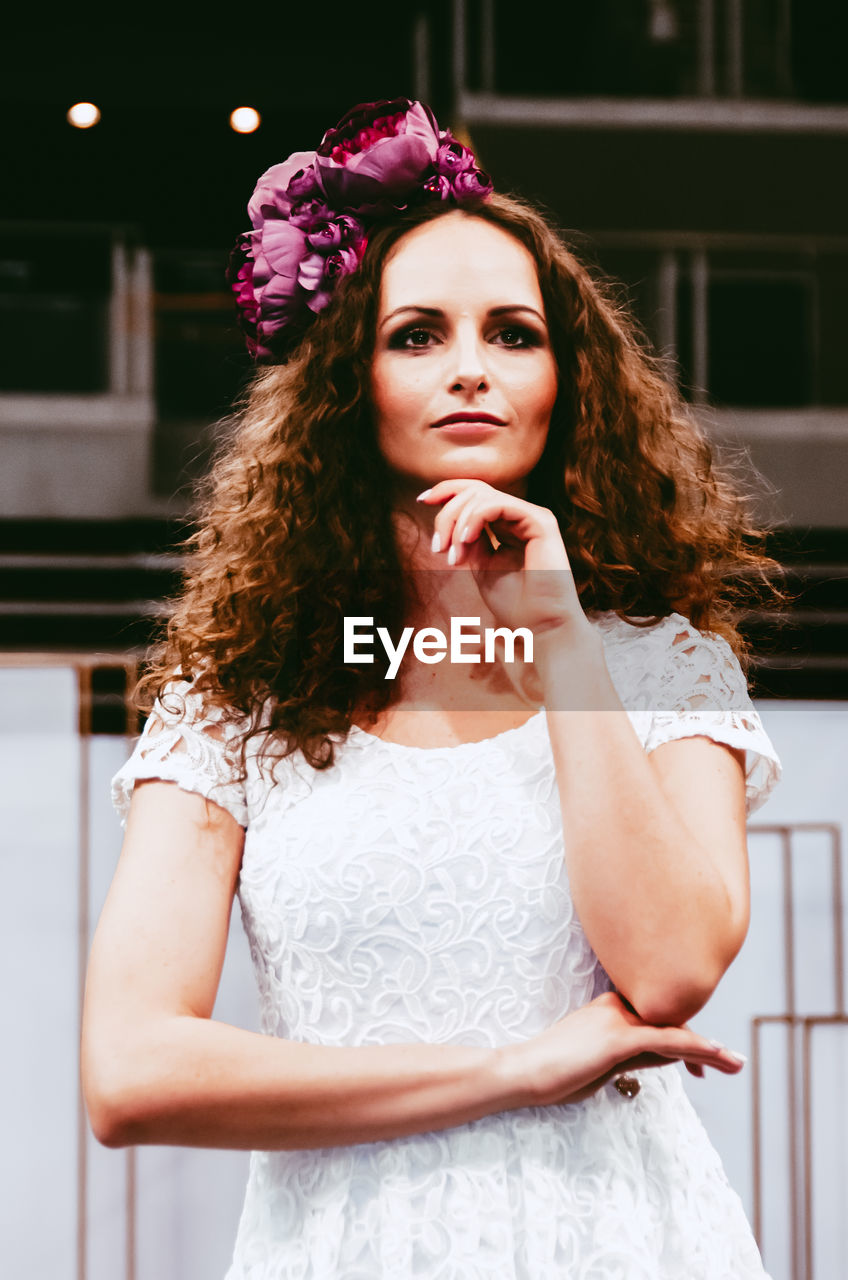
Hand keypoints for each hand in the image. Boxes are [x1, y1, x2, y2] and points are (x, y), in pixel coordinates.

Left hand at [417, 479, 590, 639]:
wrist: (540, 627)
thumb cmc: (515, 604)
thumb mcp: (480, 566)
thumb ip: (467, 540)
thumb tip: (448, 517)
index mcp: (507, 525)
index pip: (476, 493)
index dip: (447, 491)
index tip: (422, 500)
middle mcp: (521, 516)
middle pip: (475, 490)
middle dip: (447, 514)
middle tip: (437, 548)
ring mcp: (532, 517)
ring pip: (484, 495)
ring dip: (458, 521)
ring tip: (452, 555)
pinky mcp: (541, 522)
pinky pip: (499, 504)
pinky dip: (475, 518)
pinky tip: (466, 540)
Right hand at [500, 992, 746, 1108]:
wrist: (523, 1072)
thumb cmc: (554, 1071)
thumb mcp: (600, 1063)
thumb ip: (631, 1056)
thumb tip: (661, 1059)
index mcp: (612, 1010)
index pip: (659, 1021)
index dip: (688, 1041)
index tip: (708, 1064)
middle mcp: (619, 1009)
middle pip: (671, 1024)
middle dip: (704, 1045)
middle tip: (734, 1062)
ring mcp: (618, 1022)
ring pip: (675, 1031)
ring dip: (711, 1049)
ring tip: (737, 1063)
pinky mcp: (618, 1039)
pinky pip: (666, 1041)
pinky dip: (695, 1048)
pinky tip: (716, 1055)